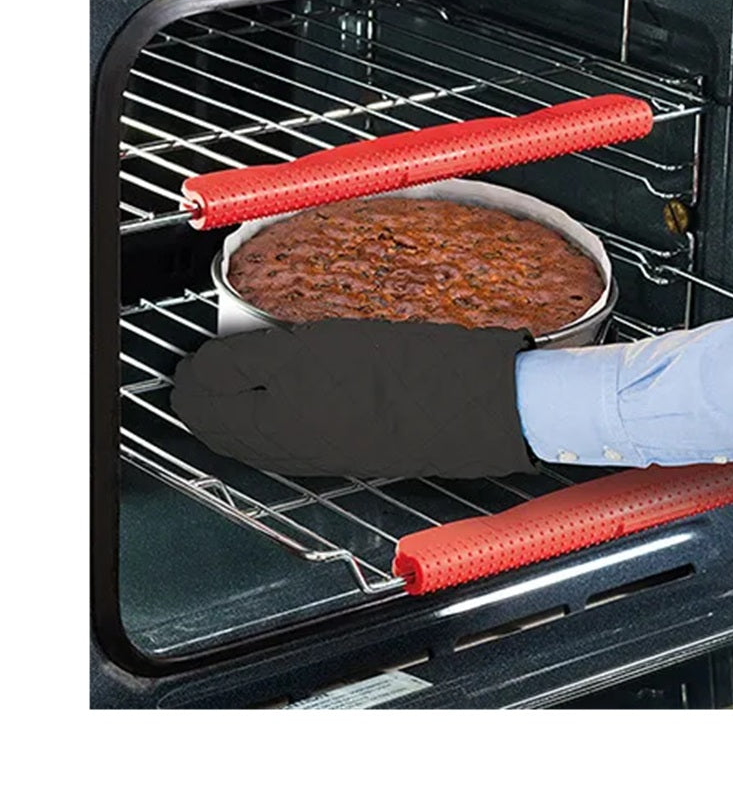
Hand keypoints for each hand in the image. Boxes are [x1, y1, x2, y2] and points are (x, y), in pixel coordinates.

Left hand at [170, 317, 535, 479]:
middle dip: (206, 395)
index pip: (206, 402)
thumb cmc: (399, 370)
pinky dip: (268, 418)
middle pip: (223, 428)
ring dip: (234, 409)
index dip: (194, 371)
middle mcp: (289, 451)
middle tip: (202, 365)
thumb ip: (250, 359)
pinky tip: (280, 395)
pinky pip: (286, 440)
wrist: (471, 406)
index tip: (193, 351)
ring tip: (231, 379)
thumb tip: (205, 368)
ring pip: (253, 436)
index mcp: (273, 426)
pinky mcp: (349, 449)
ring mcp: (321, 453)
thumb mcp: (314, 347)